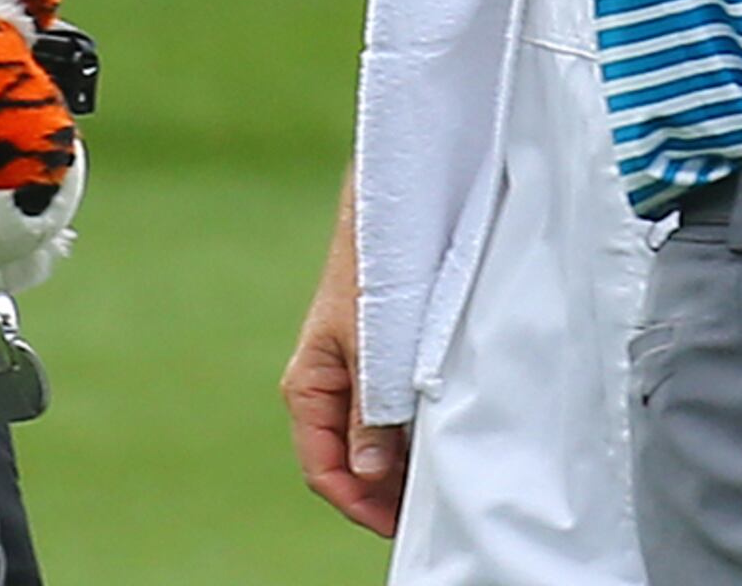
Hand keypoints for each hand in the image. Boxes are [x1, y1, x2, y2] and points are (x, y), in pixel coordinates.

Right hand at [279, 229, 403, 537]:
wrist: (390, 217)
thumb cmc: (375, 274)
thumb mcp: (375, 349)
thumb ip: (370, 413)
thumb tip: (368, 475)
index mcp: (308, 389)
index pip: (323, 468)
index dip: (357, 503)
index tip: (393, 525)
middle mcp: (326, 388)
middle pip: (347, 461)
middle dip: (379, 493)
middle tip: (422, 515)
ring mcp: (353, 375)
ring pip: (369, 440)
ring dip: (397, 466)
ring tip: (433, 489)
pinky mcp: (380, 361)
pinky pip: (387, 413)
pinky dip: (407, 436)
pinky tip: (434, 447)